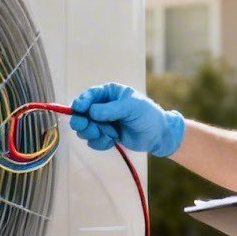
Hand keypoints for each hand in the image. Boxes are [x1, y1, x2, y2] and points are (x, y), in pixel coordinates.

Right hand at [68, 82, 185, 156]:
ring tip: (109, 136)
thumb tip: (91, 112)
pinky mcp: (105, 135)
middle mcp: (103, 106)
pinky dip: (100, 143)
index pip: (89, 96)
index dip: (81, 102)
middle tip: (91, 129)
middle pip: (81, 113)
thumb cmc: (148, 115)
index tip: (78, 109)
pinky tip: (112, 141)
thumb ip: (111, 110)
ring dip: (94, 134)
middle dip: (84, 122)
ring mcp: (103, 122)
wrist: (158, 136)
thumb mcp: (131, 108)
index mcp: (109, 93)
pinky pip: (93, 140)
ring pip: (85, 129)